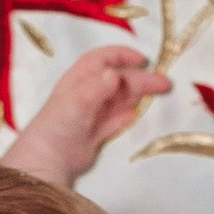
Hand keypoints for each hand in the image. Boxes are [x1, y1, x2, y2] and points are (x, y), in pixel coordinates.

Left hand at [4, 43, 171, 183]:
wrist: (48, 158)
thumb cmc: (58, 125)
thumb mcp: (77, 103)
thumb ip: (97, 89)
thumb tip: (115, 74)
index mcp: (79, 79)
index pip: (102, 59)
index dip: (122, 55)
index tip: (142, 59)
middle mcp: (87, 93)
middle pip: (118, 80)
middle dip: (141, 78)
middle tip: (164, 83)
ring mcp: (93, 112)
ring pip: (120, 98)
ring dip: (139, 94)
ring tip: (161, 93)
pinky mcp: (97, 131)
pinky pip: (118, 118)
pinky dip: (129, 114)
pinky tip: (140, 112)